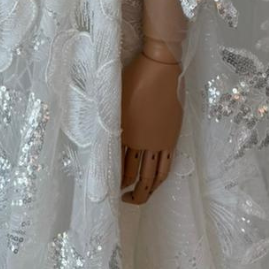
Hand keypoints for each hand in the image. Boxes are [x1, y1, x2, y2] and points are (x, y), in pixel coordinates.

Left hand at [120, 49, 182, 203]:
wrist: (159, 69)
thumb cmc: (133, 77)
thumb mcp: (112, 97)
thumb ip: (107, 117)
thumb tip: (97, 129)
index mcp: (123, 132)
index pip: (116, 164)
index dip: (112, 180)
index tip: (107, 188)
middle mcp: (140, 142)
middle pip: (133, 175)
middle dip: (127, 192)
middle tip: (121, 199)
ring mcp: (158, 142)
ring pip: (152, 176)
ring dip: (144, 191)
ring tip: (136, 198)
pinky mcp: (171, 138)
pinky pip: (167, 165)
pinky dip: (160, 179)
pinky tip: (155, 184)